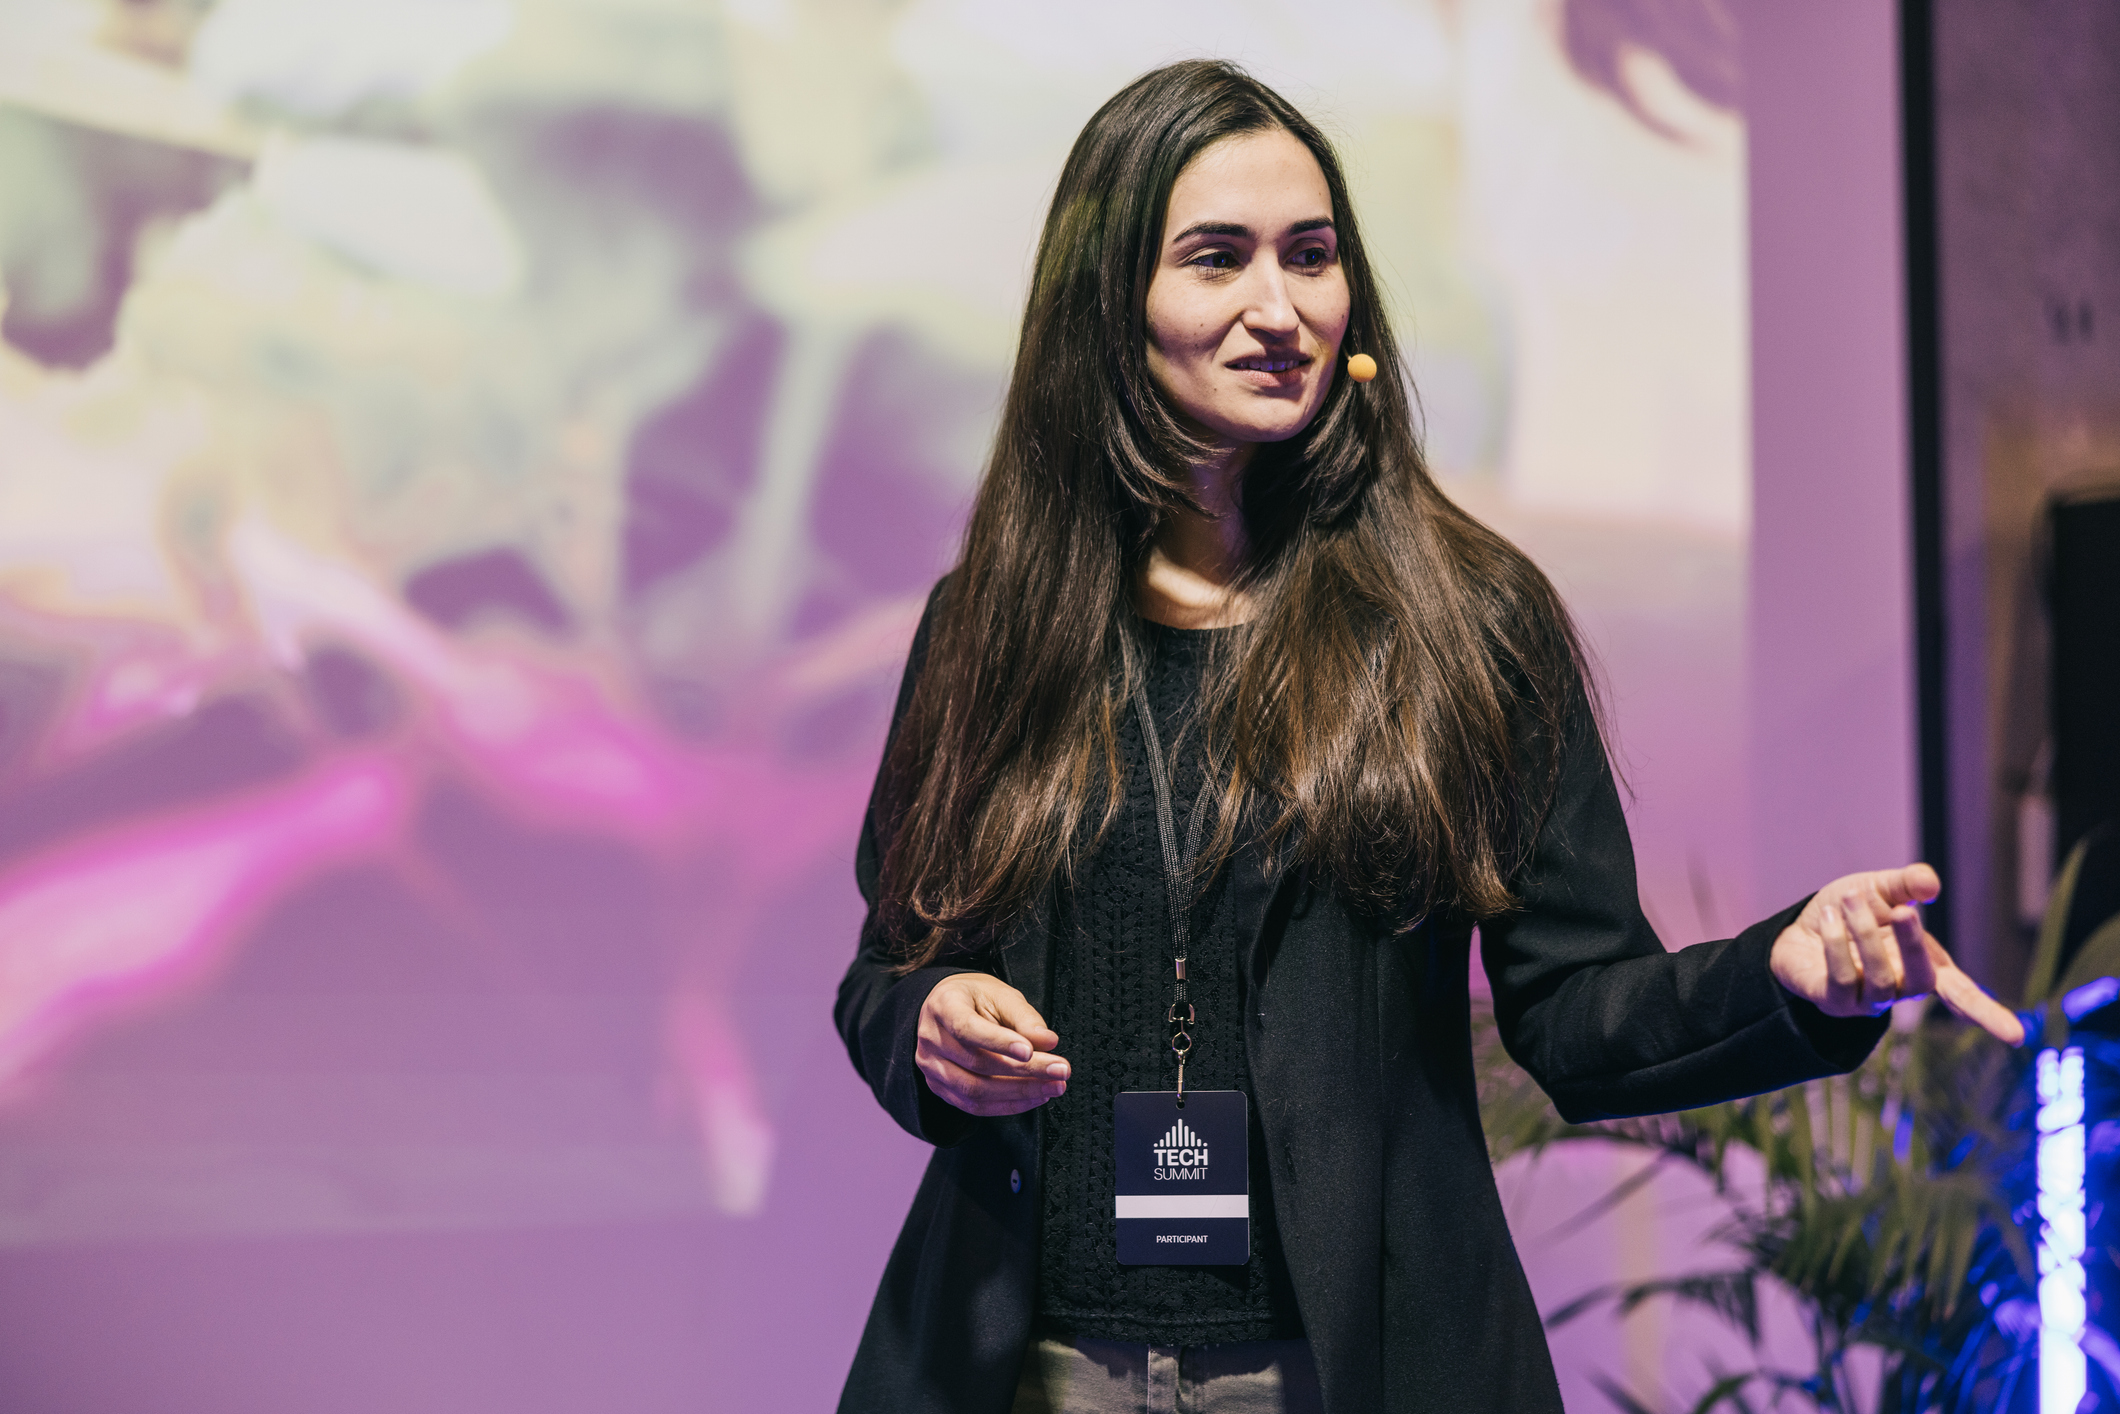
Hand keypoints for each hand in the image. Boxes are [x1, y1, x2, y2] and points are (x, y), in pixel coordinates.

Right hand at [916, 973, 1071, 1115]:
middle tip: (1060, 1070)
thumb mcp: (1001, 994)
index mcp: (944, 1006)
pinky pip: (974, 1106)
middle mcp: (932, 1039)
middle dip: (1025, 1071)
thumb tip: (1048, 1041)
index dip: (998, 1042)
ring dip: (1020, 1093)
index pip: (967, 1028)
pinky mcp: (940, 1088)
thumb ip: (1024, 1017)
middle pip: (977, 1064)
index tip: (1030, 1051)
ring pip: (975, 1091)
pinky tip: (1033, 1097)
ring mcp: (932, 1067)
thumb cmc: (976, 999)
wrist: (947, 1008)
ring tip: (1052, 1086)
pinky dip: (1007, 1106)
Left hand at [1770, 863, 2023, 1045]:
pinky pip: (1841, 980)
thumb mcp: (1882, 889)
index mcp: (1924, 966)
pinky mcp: (1834, 1002)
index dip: (1989, 1014)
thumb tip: (1930, 885)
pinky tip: (1827, 918)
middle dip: (1913, 945)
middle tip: (1901, 910)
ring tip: (1849, 900)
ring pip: (1880, 979)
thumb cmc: (1852, 911)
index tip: (2018, 1037)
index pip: (1964, 996)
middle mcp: (1900, 989)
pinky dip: (1835, 945)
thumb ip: (1907, 885)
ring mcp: (1867, 1001)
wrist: (1800, 926)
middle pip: (1922, 981)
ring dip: (1865, 935)